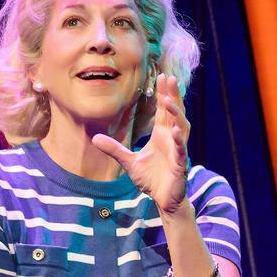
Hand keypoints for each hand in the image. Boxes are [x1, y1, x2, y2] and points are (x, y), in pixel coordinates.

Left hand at [91, 74, 190, 216]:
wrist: (163, 200)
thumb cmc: (151, 179)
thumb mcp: (129, 162)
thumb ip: (114, 149)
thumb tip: (94, 138)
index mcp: (162, 135)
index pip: (163, 111)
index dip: (163, 94)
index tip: (162, 77)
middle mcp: (172, 139)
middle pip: (174, 113)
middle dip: (173, 95)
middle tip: (169, 78)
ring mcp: (178, 150)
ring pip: (181, 127)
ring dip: (176, 113)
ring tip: (169, 101)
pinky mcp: (181, 164)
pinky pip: (181, 150)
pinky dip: (180, 140)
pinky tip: (177, 131)